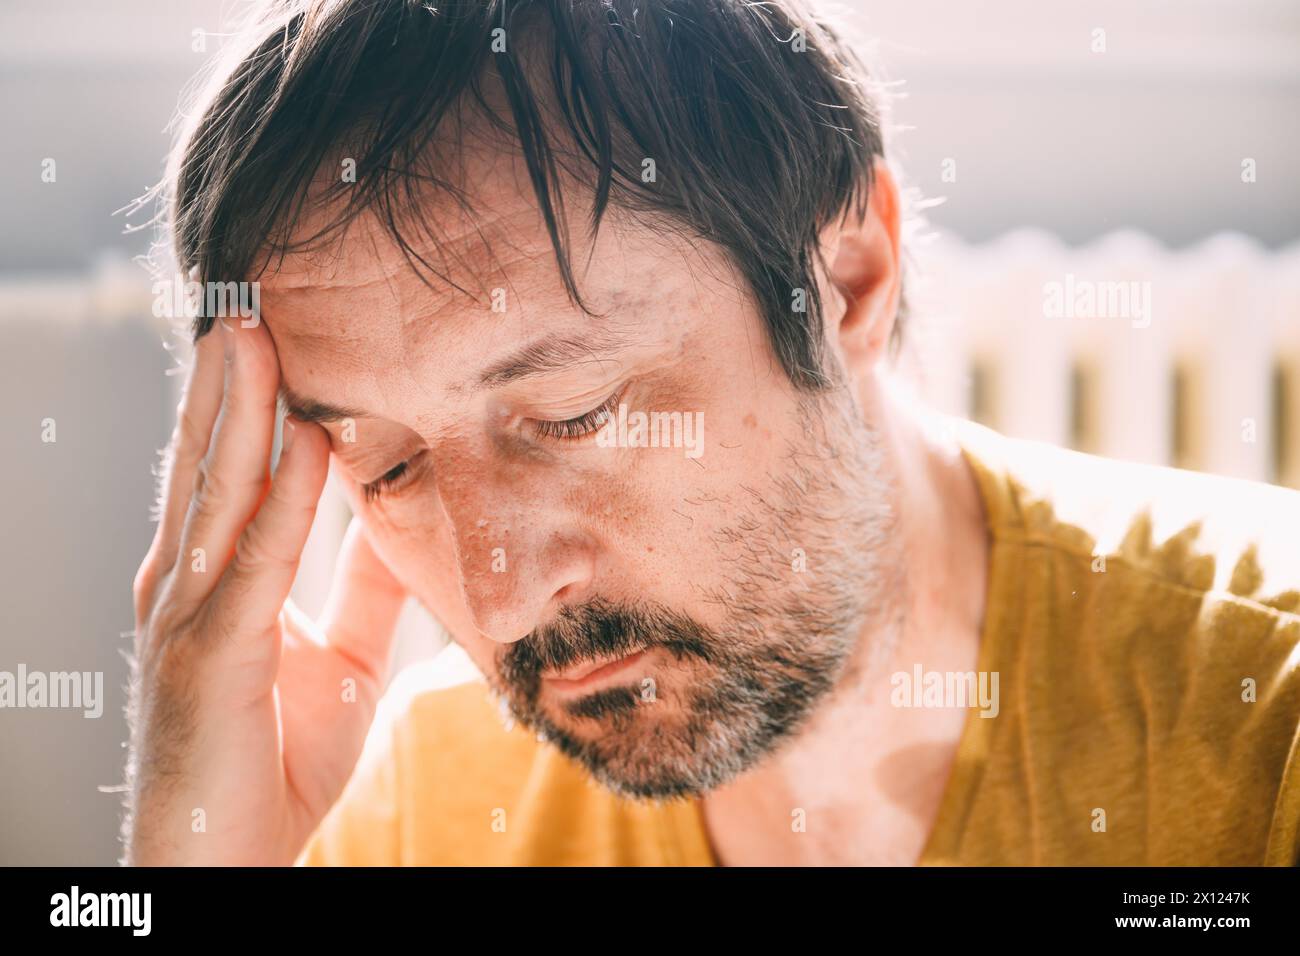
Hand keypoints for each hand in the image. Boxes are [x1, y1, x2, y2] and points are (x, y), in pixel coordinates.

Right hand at [125, 319, 405, 864]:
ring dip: (238, 408)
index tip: (274, 329)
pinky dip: (282, 499)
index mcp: (213, 581)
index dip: (247, 401)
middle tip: (247, 294)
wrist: (230, 859)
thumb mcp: (342, 656)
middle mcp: (188, 584)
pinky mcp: (210, 658)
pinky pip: (257, 563)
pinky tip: (304, 441)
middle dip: (229, 379)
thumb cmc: (275, 758)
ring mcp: (189, 617)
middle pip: (210, 461)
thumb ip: (363, 588)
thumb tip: (401, 523)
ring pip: (218, 492)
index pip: (229, 472)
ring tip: (250, 330)